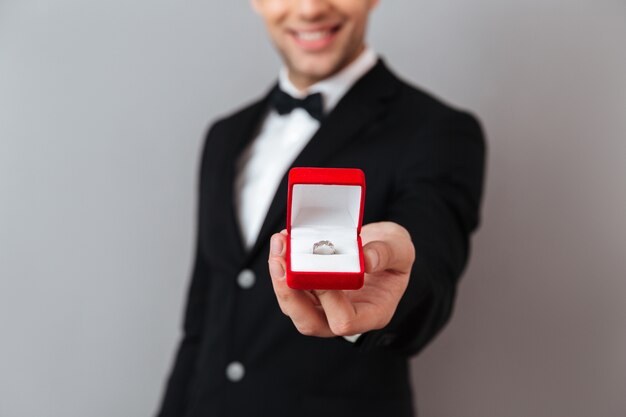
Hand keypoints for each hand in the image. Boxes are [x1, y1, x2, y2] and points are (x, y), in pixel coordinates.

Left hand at [267, 221, 414, 336]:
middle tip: (280, 261)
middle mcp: (345, 316)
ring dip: (280, 278)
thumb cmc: (395, 253)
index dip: (329, 299)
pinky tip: (283, 242)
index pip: (344, 320)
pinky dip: (283, 266)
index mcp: (372, 313)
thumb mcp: (401, 249)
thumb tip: (366, 260)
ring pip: (294, 306)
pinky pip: (291, 288)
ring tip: (279, 245)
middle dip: (289, 293)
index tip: (322, 271)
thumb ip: (387, 254)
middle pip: (309, 322)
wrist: (383, 248)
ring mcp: (325, 308)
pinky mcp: (311, 293)